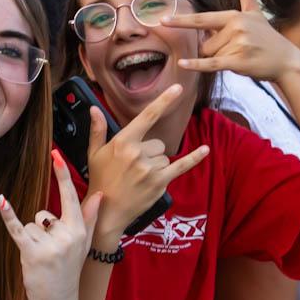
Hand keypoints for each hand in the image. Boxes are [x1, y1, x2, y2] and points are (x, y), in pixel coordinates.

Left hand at [0, 151, 101, 299]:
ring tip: (40, 259)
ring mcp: (49, 244)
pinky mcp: (31, 252)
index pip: (71, 197)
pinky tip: (2, 202)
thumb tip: (99, 194)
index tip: (55, 154)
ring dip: (30, 240)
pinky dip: (8, 216)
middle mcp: (67, 235)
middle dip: (41, 230)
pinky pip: (17, 228)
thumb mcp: (83, 245)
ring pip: (31, 225)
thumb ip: (89, 217)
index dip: (62, 175)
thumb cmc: (69, 271)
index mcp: (79, 231)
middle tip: (50, 253)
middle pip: (44, 214)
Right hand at [86, 85, 209, 241]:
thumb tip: (94, 109)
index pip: (148, 116)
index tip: (177, 88)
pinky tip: (205, 150)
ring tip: (139, 177)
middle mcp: (138, 153)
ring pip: (164, 156)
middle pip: (157, 143)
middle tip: (133, 168)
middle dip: (149, 153)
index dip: (164, 100)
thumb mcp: (94, 154)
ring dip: (156, 165)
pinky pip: (181, 166)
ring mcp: (150, 168)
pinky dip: (194, 158)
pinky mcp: (160, 182)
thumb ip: (98, 130)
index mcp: (123, 142)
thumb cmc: (99, 181)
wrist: (106, 211)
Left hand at [164, 0, 299, 84]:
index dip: (181, 20)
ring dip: (221, 59)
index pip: (202, 19)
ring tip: (241, 56)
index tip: (162, 20)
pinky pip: (211, 64)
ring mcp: (237, 43)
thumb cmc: (267, 39)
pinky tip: (182, 64)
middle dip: (214, 51)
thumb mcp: (255, 14)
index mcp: (234, 16)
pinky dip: (196, 65)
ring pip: (209, 55)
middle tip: (236, 50)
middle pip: (204, 44)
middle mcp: (235, 27)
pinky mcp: (238, 61)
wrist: (286, 61)